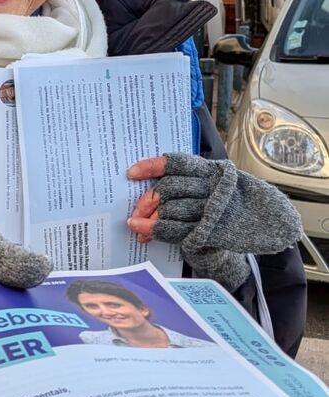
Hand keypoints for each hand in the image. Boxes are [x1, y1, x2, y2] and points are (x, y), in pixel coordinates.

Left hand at [126, 152, 302, 289]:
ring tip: (136, 226)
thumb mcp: (214, 185)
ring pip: (172, 209)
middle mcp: (213, 186)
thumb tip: (149, 193)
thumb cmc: (229, 205)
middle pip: (169, 188)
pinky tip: (145, 233)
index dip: (151, 167)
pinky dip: (158, 231)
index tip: (131, 174)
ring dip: (149, 219)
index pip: (176, 163)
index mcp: (211, 171)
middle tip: (135, 212)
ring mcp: (214, 209)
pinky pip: (178, 230)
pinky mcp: (213, 231)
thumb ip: (188, 185)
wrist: (265, 226)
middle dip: (147, 201)